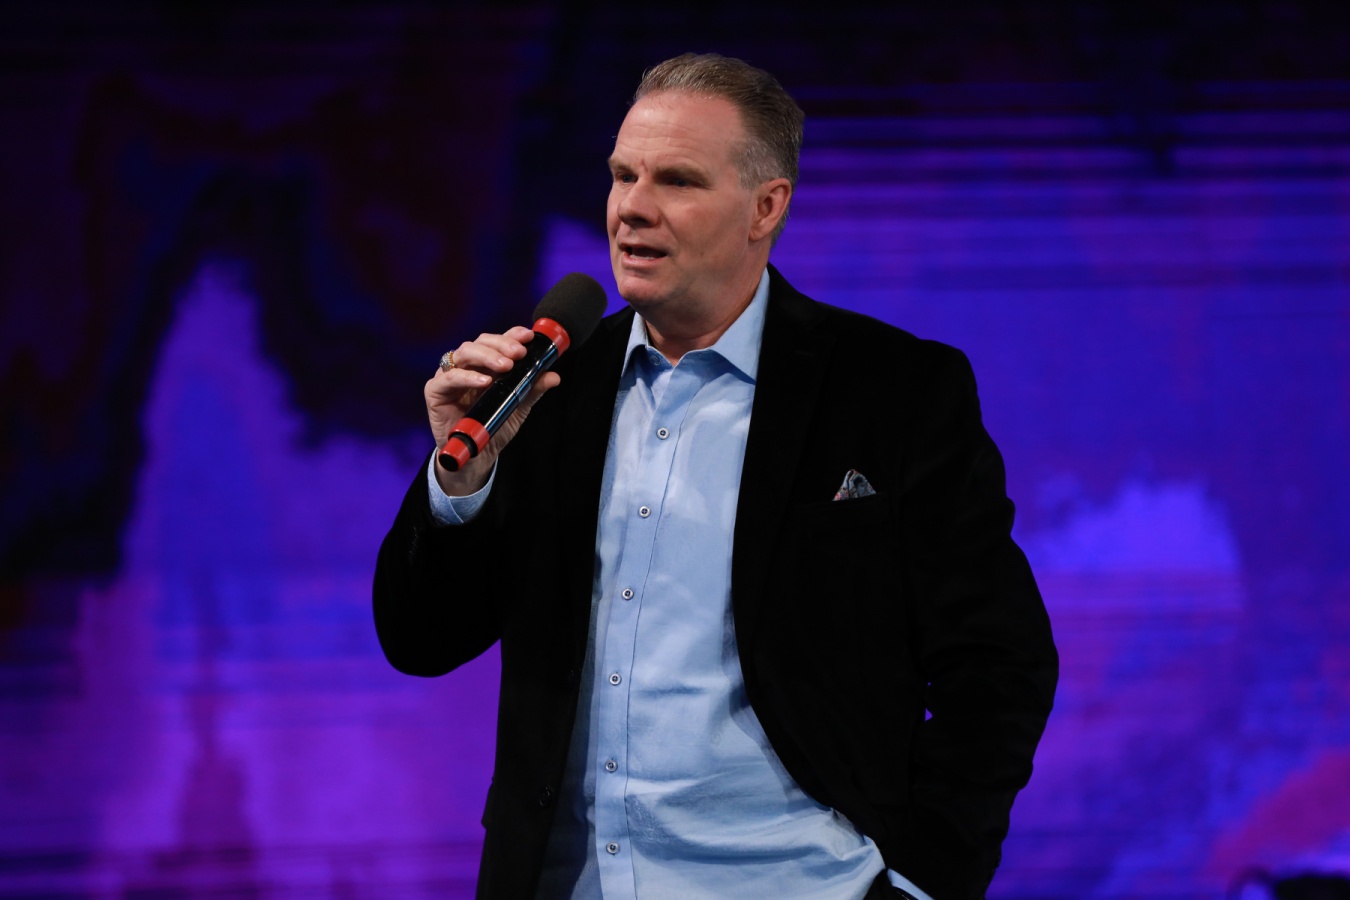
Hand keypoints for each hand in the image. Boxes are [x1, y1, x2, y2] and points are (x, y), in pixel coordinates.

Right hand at [425, 326, 560, 495]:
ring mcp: (449, 376)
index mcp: (485, 364)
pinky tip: (484, 381)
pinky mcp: (435, 391)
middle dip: (501, 344)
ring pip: (464, 352)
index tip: (528, 336)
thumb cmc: (493, 427)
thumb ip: (532, 390)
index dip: (511, 334)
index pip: (497, 341)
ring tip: (506, 366)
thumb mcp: (517, 407)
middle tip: (518, 353)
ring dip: (487, 356)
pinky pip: (449, 378)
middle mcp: (466, 366)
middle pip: (480, 342)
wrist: (475, 456)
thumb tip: (554, 376)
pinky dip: (467, 376)